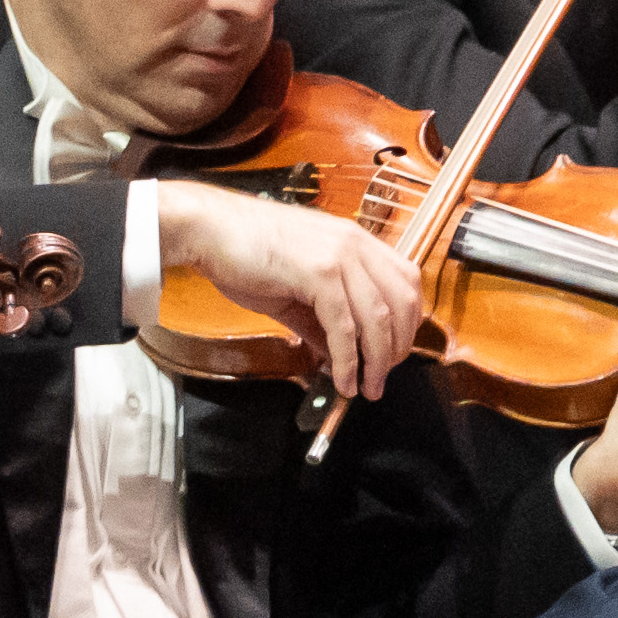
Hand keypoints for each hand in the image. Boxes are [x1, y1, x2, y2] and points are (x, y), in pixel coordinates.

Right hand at [147, 173, 427, 403]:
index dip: (409, 322)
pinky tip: (343, 379)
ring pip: (378, 318)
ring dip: (377, 361)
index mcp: (353, 240)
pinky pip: (344, 327)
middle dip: (398, 347)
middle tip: (383, 375)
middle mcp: (354, 243)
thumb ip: (319, 319)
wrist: (208, 229)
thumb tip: (335, 353)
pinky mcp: (317, 273)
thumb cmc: (243, 251)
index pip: (406, 280)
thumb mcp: (293, 287)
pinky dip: (347, 360)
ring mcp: (338, 256)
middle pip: (402, 301)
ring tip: (367, 387)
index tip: (395, 351)